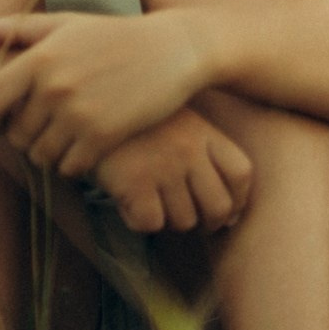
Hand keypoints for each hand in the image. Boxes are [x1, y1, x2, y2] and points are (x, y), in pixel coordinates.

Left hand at [0, 11, 211, 175]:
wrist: (177, 49)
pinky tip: (89, 147)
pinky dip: (76, 164)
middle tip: (52, 128)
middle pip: (16, 136)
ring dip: (53, 153)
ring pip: (41, 156)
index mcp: (39, 57)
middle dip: (30, 136)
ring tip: (70, 139)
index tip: (17, 111)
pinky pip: (70, 167)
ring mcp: (79, 113)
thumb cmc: (118, 35)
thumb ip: (21, 28)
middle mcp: (54, 86)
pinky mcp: (104, 135)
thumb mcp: (71, 24)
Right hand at [91, 107, 252, 233]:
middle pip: (219, 207)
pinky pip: (150, 223)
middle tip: (185, 219)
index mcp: (205, 132)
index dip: (237, 201)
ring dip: (167, 220)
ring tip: (149, 201)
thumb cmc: (134, 124)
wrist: (86, 106)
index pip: (242, 175)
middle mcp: (189, 148)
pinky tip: (126, 201)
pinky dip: (138, 220)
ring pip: (184, 221)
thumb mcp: (177, 126)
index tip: (224, 211)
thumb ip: (204, 160)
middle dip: (206, 223)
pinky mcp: (134, 181)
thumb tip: (232, 219)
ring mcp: (163, 165)